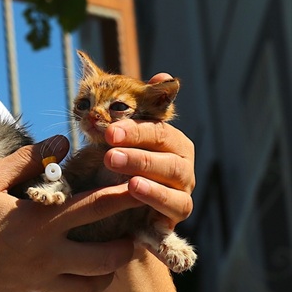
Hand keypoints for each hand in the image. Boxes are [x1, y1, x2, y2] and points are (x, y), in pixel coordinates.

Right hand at [0, 137, 140, 291]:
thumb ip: (27, 160)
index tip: (143, 187)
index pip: (97, 207)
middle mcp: (48, 257)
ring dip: (107, 273)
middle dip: (128, 245)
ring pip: (92, 288)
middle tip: (133, 233)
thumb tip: (60, 143)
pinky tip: (70, 273)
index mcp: (41, 222)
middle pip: (108, 258)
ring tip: (108, 258)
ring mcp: (39, 283)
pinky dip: (76, 287)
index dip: (126, 195)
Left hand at [103, 73, 194, 229]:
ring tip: (131, 183)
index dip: (135, 131)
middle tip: (110, 156)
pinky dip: (159, 208)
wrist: (118, 201)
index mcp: (170, 139)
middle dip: (139, 156)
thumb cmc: (120, 159)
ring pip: (175, 185)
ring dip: (152, 185)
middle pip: (168, 157)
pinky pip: (174, 211)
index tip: (109, 133)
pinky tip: (143, 207)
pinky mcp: (176, 214)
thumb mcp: (119, 135)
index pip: (158, 130)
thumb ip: (135, 107)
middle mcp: (181, 162)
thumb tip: (164, 76)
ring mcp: (182, 189)